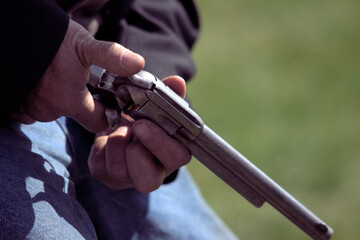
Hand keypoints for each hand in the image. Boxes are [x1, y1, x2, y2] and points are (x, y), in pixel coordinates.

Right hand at [13, 20, 144, 132]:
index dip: (109, 113)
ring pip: (57, 110)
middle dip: (84, 101)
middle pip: (78, 115)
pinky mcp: (17, 105)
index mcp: (71, 101)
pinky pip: (36, 108)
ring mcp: (31, 109)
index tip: (112, 102)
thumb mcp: (85, 45)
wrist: (16, 32)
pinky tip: (46, 81)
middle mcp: (50, 110)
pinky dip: (43, 98)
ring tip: (63, 76)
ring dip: (62, 97)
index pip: (99, 123)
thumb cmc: (50, 38)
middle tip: (85, 80)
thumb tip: (138, 63)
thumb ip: (111, 57)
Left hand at [87, 76, 190, 192]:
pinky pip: (100, 167)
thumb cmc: (145, 115)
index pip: (177, 158)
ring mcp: (128, 178)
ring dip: (117, 143)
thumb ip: (168, 94)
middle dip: (136, 152)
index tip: (143, 124)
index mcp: (172, 155)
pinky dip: (101, 146)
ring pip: (119, 171)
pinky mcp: (106, 176)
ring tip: (119, 127)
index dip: (160, 143)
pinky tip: (108, 135)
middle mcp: (153, 173)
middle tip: (131, 126)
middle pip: (148, 181)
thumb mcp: (157, 103)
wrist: (119, 121)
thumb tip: (177, 82)